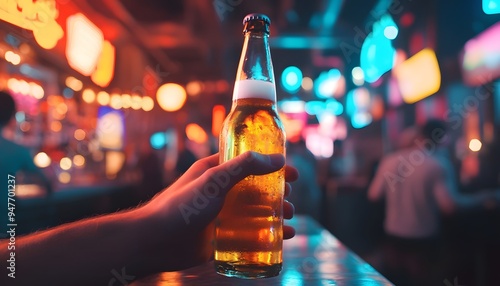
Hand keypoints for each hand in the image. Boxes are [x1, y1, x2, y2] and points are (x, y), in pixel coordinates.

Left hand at [138, 152, 297, 271]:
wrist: (155, 241)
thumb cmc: (181, 206)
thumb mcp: (214, 180)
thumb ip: (244, 166)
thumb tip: (278, 159)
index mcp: (217, 171)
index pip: (250, 163)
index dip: (272, 167)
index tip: (292, 173)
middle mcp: (221, 191)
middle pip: (257, 189)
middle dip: (278, 193)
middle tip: (290, 200)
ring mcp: (222, 215)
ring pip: (257, 212)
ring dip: (276, 214)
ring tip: (290, 219)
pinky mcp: (222, 237)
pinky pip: (250, 234)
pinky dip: (268, 235)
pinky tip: (284, 238)